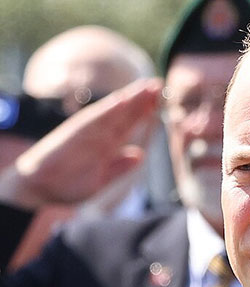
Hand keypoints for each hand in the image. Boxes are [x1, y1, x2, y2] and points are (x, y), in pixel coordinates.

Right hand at [0, 77, 162, 208]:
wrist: (36, 189)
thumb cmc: (67, 184)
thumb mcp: (100, 180)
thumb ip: (119, 167)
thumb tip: (140, 155)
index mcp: (104, 146)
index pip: (127, 125)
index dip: (144, 112)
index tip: (160, 99)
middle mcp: (96, 137)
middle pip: (122, 114)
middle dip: (140, 99)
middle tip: (159, 83)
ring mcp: (85, 135)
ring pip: (110, 113)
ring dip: (128, 100)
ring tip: (145, 87)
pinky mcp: (72, 137)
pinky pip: (92, 122)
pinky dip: (106, 110)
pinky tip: (121, 100)